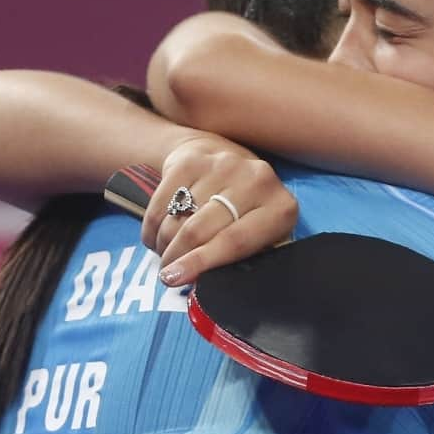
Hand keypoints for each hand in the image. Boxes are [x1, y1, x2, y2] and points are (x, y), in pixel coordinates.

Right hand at [140, 133, 297, 285]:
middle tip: (168, 275)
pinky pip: (161, 203)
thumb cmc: (245, 211)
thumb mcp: (257, 235)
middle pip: (201, 229)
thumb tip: (195, 279)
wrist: (223, 154)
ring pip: (178, 218)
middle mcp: (254, 180)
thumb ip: (238, 257)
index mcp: (280, 207)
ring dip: (164, 243)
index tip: (175, 278)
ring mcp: (222, 165)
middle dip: (178, 257)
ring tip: (167, 253)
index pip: (236, 240)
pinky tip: (157, 236)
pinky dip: (153, 226)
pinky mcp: (191, 160)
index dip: (202, 262)